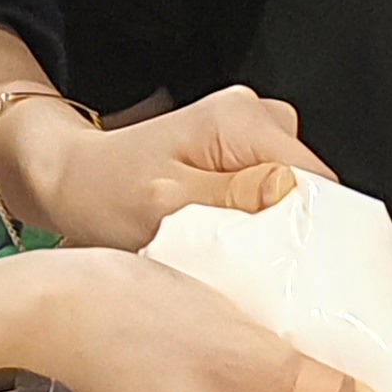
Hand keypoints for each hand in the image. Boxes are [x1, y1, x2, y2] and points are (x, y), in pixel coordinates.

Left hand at [0, 83, 327, 252]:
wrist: (71, 183)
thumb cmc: (104, 191)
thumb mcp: (164, 204)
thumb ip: (228, 198)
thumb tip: (287, 192)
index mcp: (239, 120)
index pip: (315, 176)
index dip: (320, 228)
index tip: (310, 273)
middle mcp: (251, 117)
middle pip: (312, 186)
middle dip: (298, 232)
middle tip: (269, 274)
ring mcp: (248, 136)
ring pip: (295, 195)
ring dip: (278, 231)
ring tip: (241, 260)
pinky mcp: (240, 158)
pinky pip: (273, 196)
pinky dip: (261, 226)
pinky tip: (234, 246)